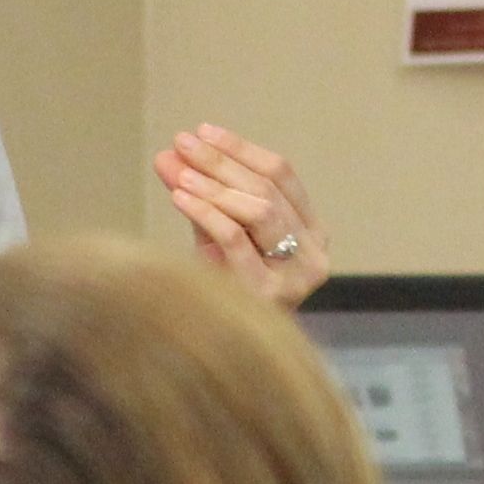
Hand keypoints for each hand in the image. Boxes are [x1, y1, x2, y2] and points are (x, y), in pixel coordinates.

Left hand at [154, 123, 331, 308]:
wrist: (226, 352)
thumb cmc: (225, 291)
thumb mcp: (215, 234)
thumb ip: (199, 193)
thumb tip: (170, 153)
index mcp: (312, 233)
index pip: (282, 175)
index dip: (241, 150)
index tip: (202, 131)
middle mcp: (313, 254)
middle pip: (268, 190)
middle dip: (222, 162)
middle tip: (183, 143)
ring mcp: (296, 278)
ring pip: (259, 212)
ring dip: (215, 186)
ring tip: (180, 171)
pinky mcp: (270, 296)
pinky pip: (236, 241)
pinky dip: (207, 213)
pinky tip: (181, 197)